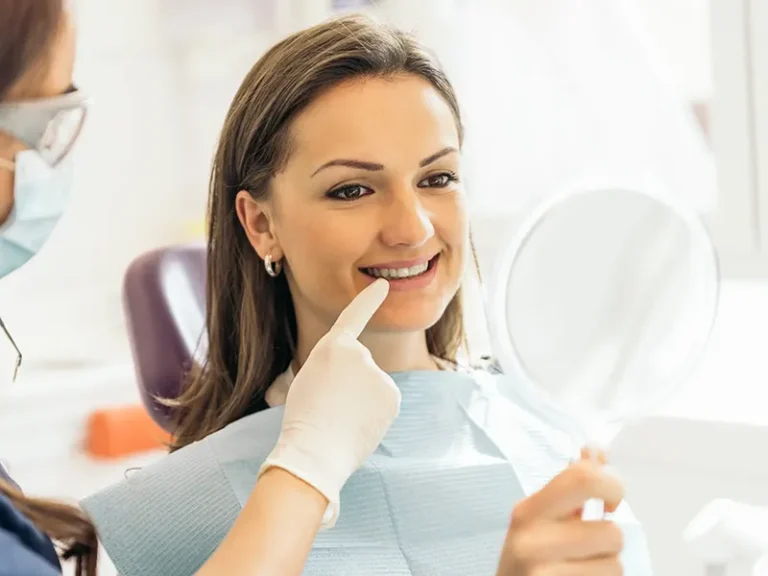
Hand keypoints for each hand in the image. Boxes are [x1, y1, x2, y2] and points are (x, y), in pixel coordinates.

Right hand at [259, 279, 399, 525]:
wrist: (314, 451)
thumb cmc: (304, 419)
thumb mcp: (310, 380)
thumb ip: (338, 371)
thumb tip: (366, 384)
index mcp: (332, 346)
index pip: (353, 317)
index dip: (368, 300)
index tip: (384, 286)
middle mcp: (360, 353)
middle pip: (361, 367)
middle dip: (352, 385)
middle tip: (330, 407)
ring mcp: (379, 373)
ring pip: (374, 386)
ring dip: (363, 401)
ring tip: (341, 418)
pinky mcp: (392, 394)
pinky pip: (384, 402)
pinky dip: (375, 414)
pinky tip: (359, 426)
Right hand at [496, 450, 624, 574]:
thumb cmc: (528, 558)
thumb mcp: (539, 519)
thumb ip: (570, 487)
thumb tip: (595, 450)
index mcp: (528, 510)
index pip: (583, 479)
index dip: (612, 486)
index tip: (610, 502)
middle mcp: (532, 540)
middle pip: (610, 531)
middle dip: (610, 539)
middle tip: (593, 544)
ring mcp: (543, 572)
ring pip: (615, 564)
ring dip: (606, 566)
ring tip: (581, 566)